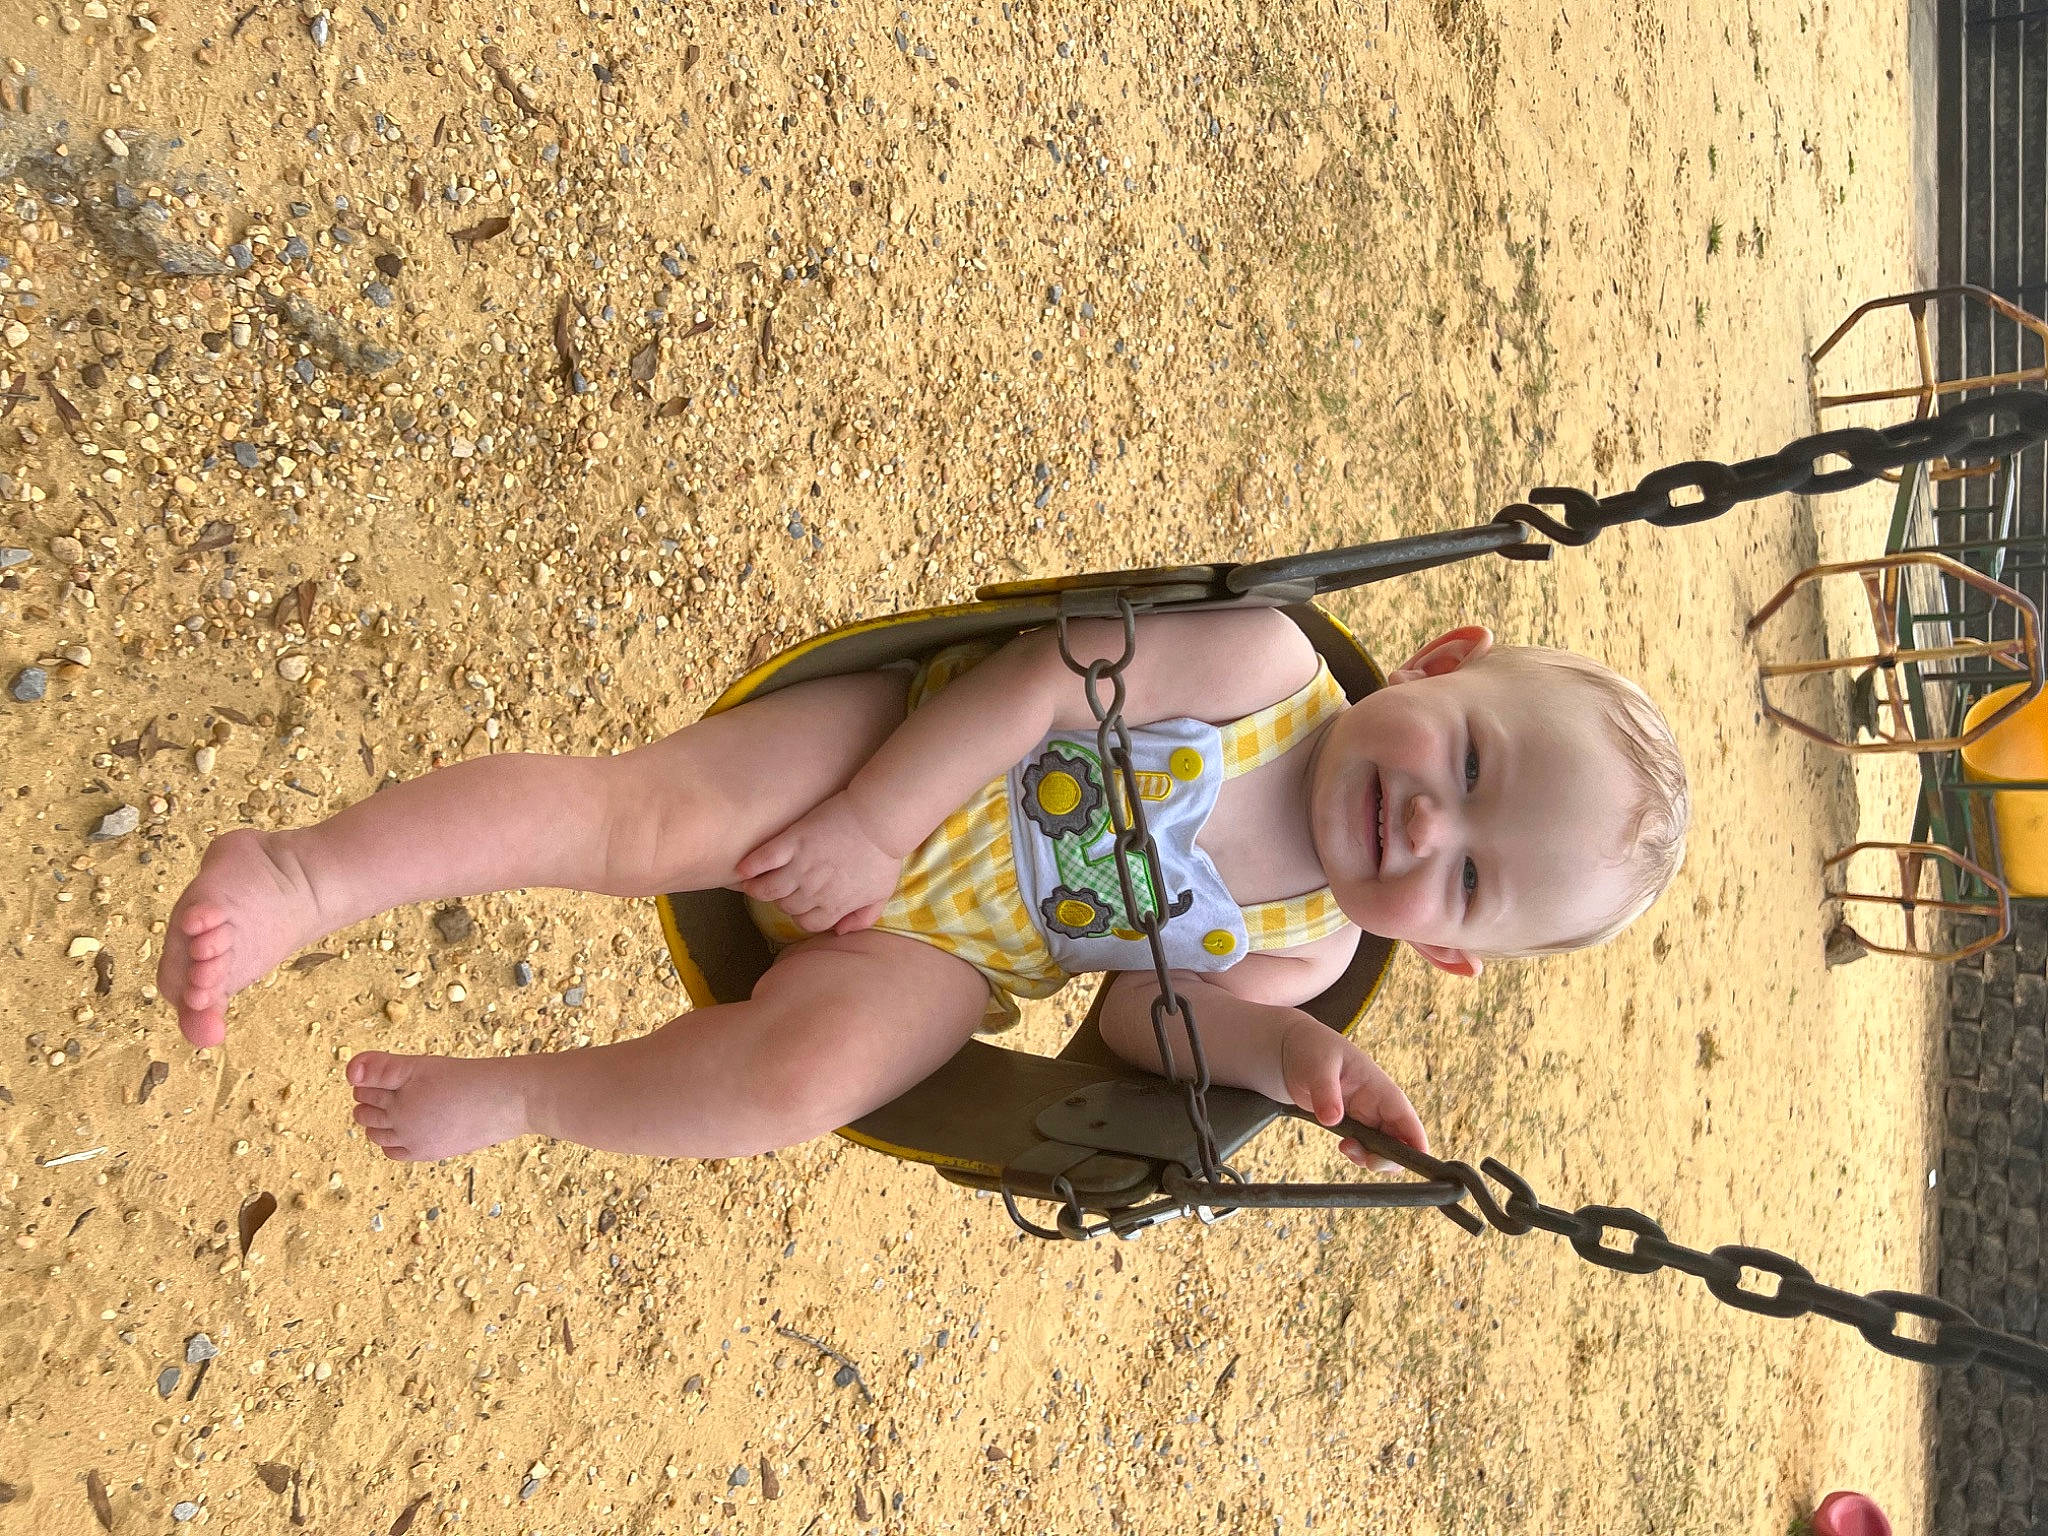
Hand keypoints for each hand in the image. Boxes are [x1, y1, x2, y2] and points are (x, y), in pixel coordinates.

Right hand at [733, 790, 901, 935]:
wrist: (880, 819)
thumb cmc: (884, 855)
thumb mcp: (881, 894)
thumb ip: (862, 918)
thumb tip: (840, 932)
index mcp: (835, 905)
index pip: (808, 924)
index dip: (803, 917)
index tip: (802, 905)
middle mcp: (814, 891)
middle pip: (786, 907)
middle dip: (784, 901)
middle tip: (782, 888)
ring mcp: (801, 866)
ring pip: (767, 890)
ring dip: (757, 889)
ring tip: (752, 884)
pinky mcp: (792, 842)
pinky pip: (763, 860)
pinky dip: (749, 867)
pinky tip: (742, 869)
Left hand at [1279, 1017, 1428, 1173]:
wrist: (1287, 1048)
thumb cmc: (1309, 1046)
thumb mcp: (1318, 1065)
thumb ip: (1325, 1092)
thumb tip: (1332, 1120)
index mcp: (1377, 1085)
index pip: (1404, 1116)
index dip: (1415, 1140)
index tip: (1418, 1162)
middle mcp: (1375, 1102)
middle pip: (1398, 1137)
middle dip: (1389, 1157)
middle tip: (1368, 1161)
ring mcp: (1361, 1114)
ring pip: (1381, 1145)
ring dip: (1370, 1155)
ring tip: (1346, 1148)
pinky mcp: (1347, 1122)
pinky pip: (1362, 1144)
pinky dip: (1358, 1152)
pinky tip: (1343, 1147)